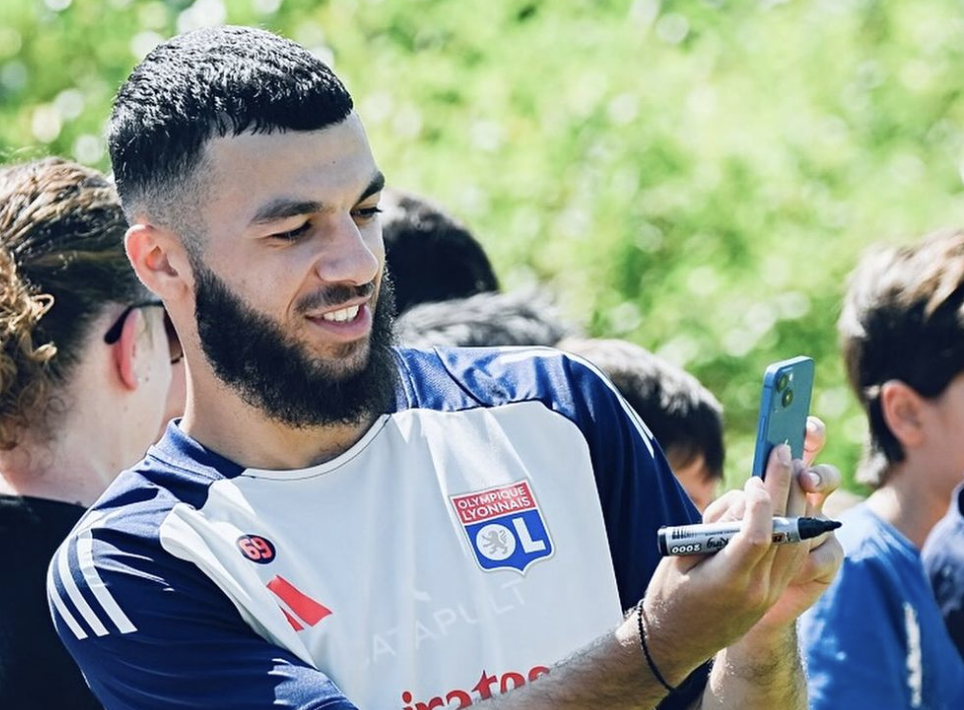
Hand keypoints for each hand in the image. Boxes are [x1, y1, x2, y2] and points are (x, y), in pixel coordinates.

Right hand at [633, 418, 842, 682]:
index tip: (755, 477)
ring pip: (796, 541)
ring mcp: (769, 595)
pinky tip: (791, 501)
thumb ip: (716, 524)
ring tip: (792, 469)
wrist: (675, 641)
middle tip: (784, 453)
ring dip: (795, 501)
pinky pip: (793, 554)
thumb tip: (747, 495)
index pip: (759, 535)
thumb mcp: (682, 555)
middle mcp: (757, 589)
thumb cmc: (669, 593)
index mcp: (728, 581)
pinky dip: (794, 524)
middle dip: (784, 487)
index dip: (762, 502)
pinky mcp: (773, 595)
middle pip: (784, 532)